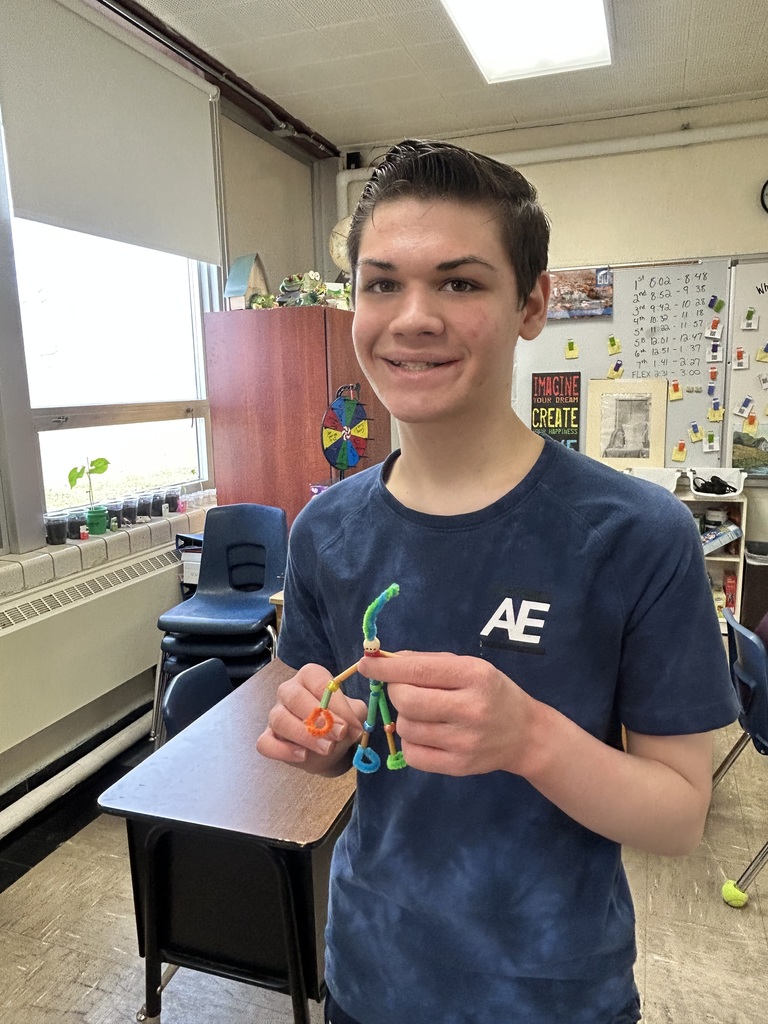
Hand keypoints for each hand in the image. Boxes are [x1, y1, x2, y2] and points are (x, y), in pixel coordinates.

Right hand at [257, 663, 366, 775]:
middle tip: (339, 734)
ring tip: (327, 748)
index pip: (319, 683)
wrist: (329, 749)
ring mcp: (275, 714)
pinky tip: (303, 756)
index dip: (335, 703)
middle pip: (295, 697)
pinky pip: (266, 743)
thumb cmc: (339, 723)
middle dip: (319, 718)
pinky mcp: (267, 737)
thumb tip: (352, 727)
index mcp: (310, 676)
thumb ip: (354, 716)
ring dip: (305, 736)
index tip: (349, 725)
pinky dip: (283, 751)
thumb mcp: (353, 714)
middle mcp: (289, 691)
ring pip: (280, 720)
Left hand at [357, 651, 536, 776]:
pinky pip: (412, 754)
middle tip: (402, 690)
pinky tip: (427, 734)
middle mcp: (471, 709)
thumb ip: (428, 663)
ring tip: (424, 713)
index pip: (418, 671)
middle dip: (395, 692)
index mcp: (474, 676)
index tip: (366, 664)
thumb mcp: (469, 666)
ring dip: (405, 718)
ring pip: (406, 728)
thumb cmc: (491, 692)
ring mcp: (465, 742)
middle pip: (407, 702)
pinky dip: (411, 742)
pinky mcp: (458, 767)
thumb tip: (385, 662)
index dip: (386, 669)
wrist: (525, 734)